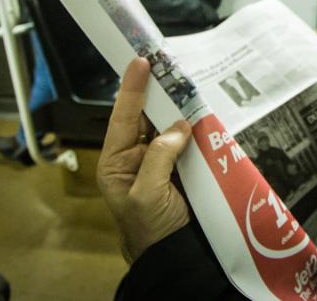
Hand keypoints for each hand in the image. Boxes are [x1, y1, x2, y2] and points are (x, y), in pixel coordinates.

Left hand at [97, 57, 192, 261]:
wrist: (176, 255)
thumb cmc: (151, 229)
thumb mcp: (146, 194)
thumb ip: (159, 157)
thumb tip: (178, 126)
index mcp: (116, 162)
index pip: (122, 118)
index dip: (132, 89)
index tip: (140, 62)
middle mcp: (137, 156)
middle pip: (146, 115)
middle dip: (156, 91)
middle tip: (167, 65)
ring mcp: (161, 160)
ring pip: (168, 124)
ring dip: (177, 106)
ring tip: (185, 83)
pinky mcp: (183, 165)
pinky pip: (188, 139)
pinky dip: (194, 125)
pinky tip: (200, 110)